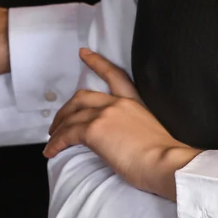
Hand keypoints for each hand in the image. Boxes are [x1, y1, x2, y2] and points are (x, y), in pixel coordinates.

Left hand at [43, 49, 200, 198]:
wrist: (166, 164)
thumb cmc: (165, 158)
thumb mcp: (150, 132)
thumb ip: (132, 128)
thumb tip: (120, 141)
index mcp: (134, 102)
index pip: (113, 75)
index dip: (96, 62)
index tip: (84, 53)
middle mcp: (117, 103)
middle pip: (82, 98)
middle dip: (66, 109)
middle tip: (58, 122)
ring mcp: (104, 115)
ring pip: (71, 117)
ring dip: (58, 129)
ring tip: (52, 140)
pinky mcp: (94, 130)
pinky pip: (67, 134)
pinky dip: (56, 143)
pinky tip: (51, 151)